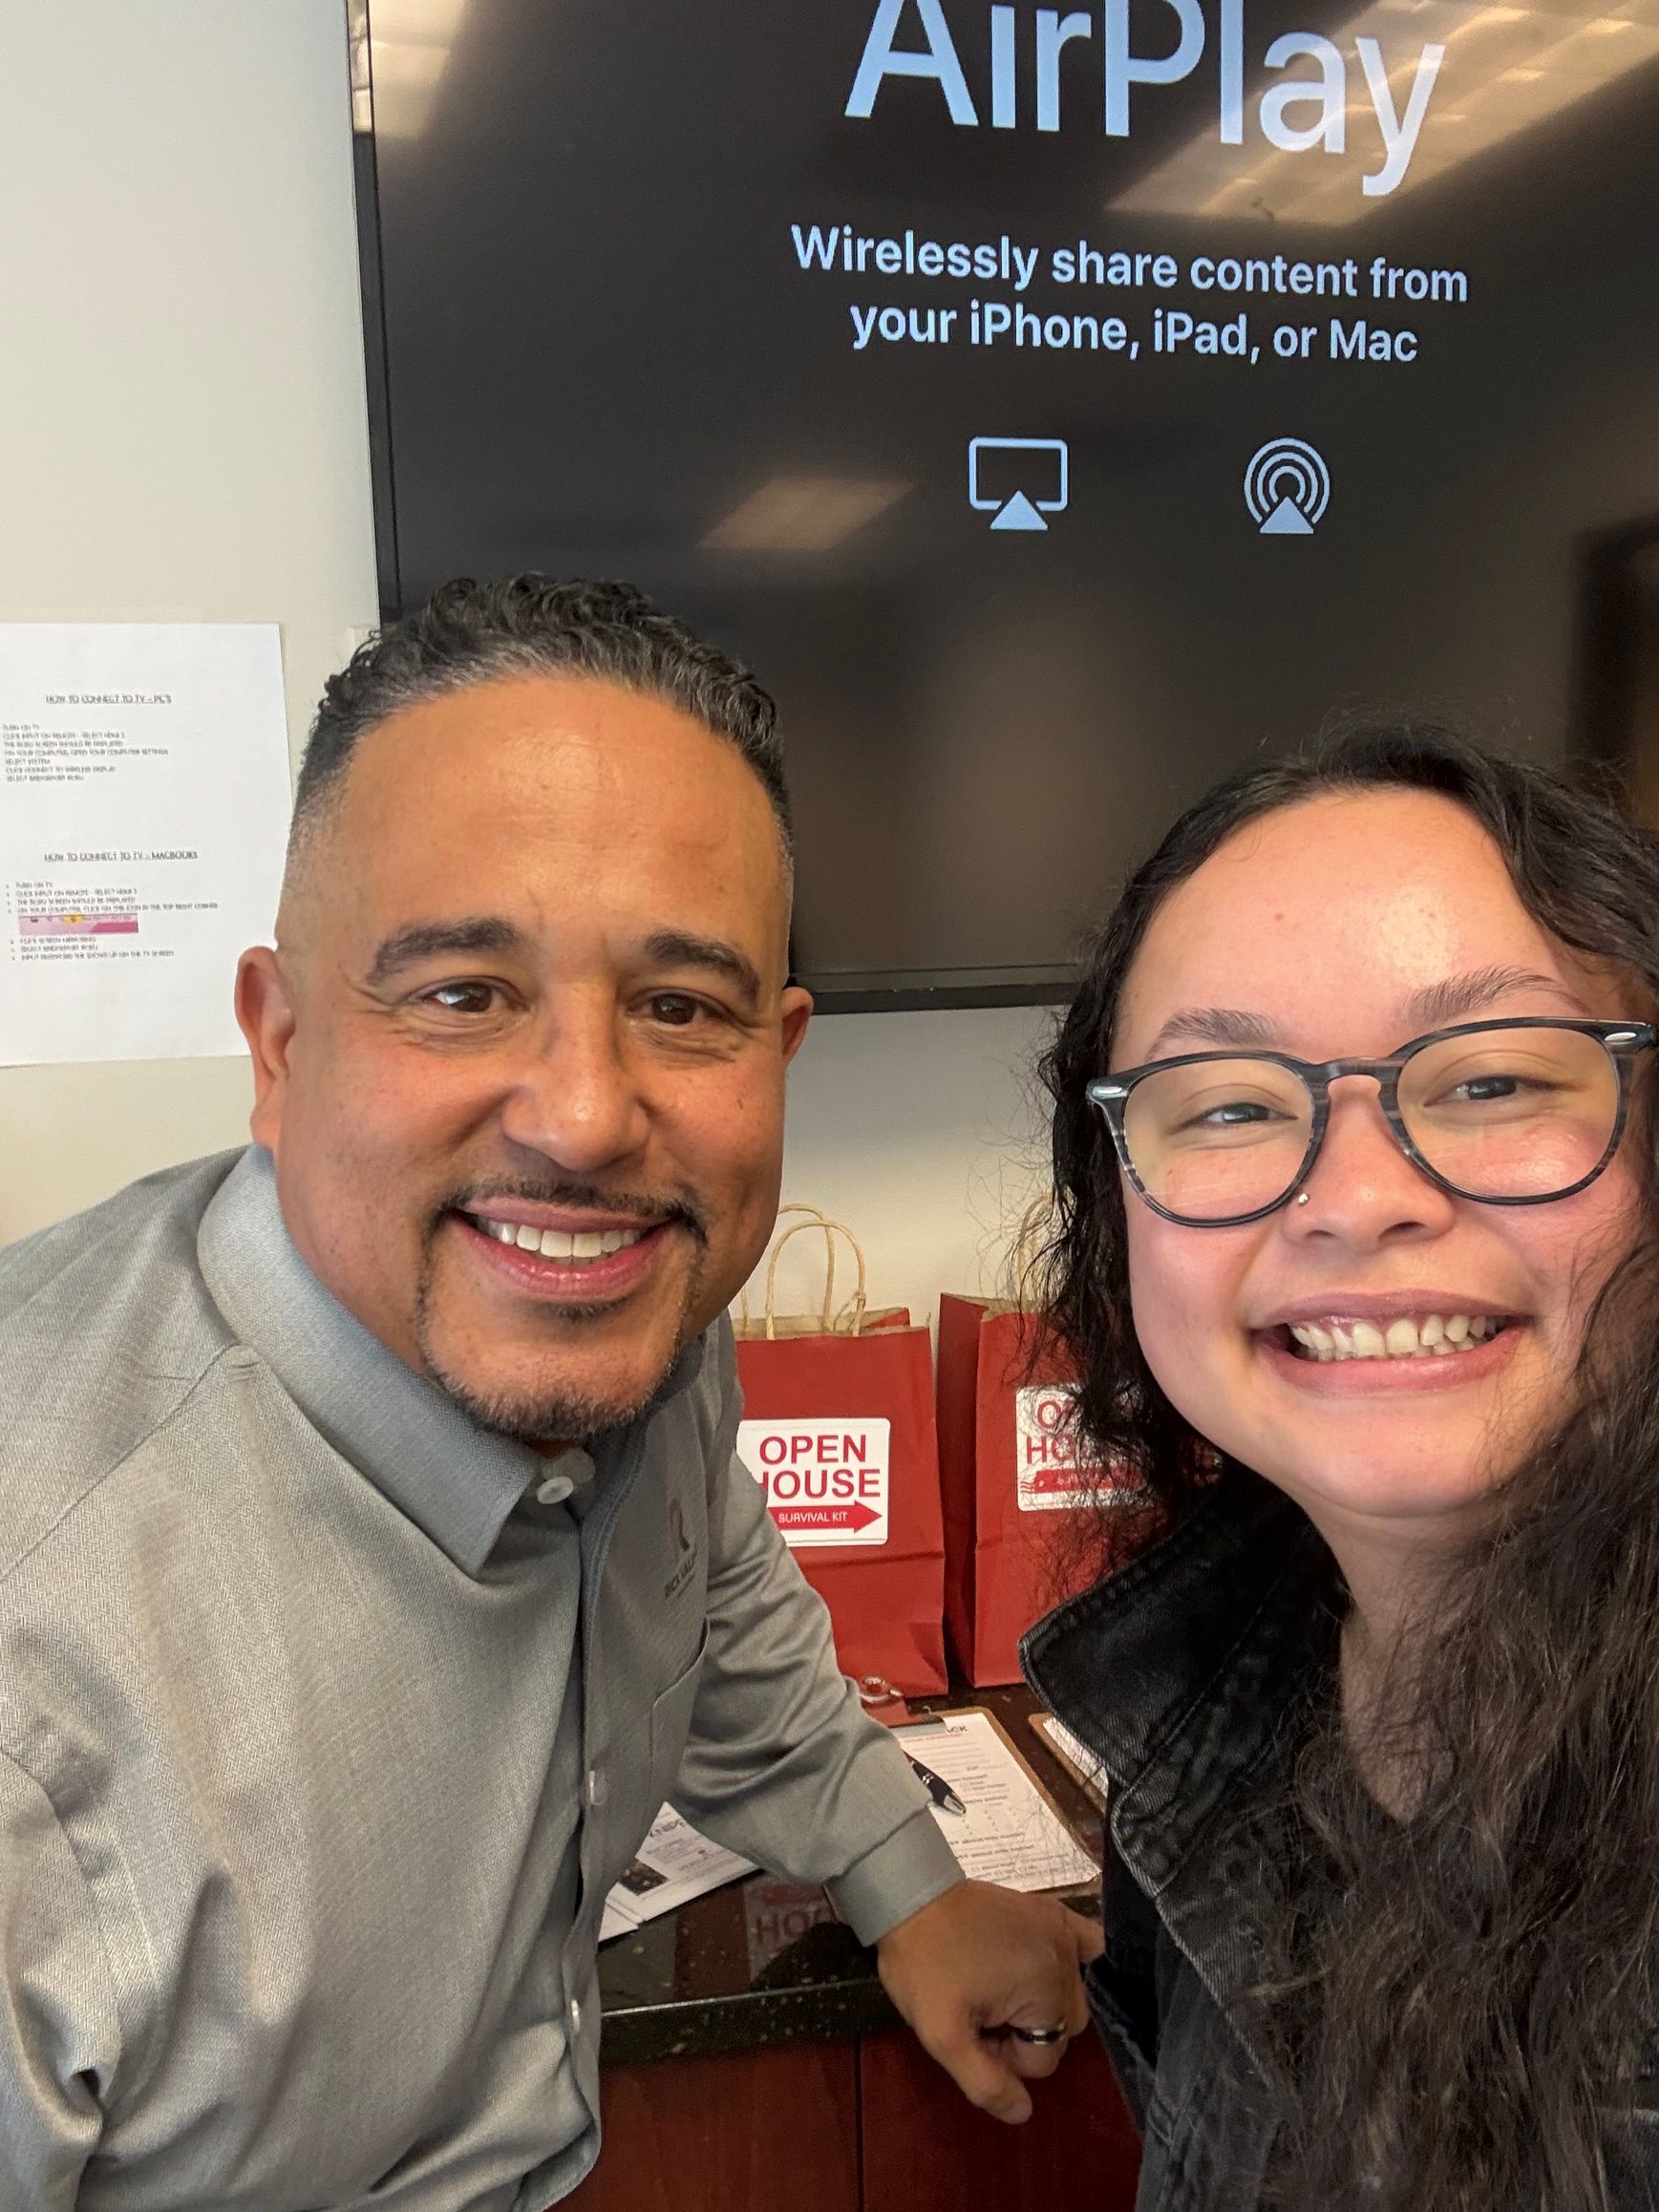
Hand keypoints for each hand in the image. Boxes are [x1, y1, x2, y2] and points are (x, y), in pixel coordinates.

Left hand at [874, 1880, 1104, 2123]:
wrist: (910, 1899)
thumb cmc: (924, 1967)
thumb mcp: (942, 2037)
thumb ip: (985, 2083)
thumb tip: (1024, 2113)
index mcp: (1045, 1993)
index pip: (1042, 2060)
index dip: (1003, 2055)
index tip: (971, 2030)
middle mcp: (1065, 1961)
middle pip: (1062, 2030)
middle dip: (1023, 2032)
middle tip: (980, 2012)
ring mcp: (1063, 1931)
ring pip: (1072, 1997)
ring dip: (1040, 2004)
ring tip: (997, 1988)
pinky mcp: (1054, 1911)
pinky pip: (1090, 1945)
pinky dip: (1081, 1963)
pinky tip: (1048, 1969)